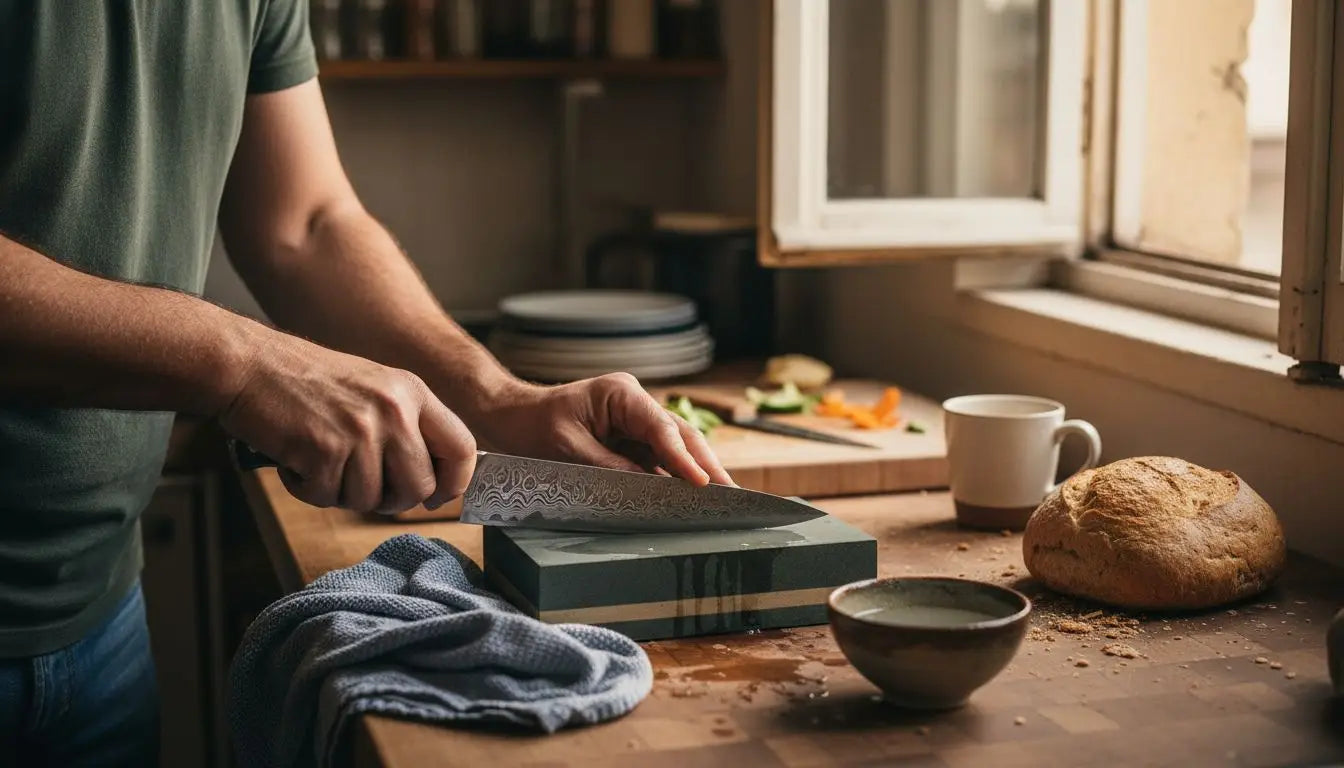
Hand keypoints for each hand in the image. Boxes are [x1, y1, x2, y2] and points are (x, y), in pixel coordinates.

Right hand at [220, 333, 476, 512]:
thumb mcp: (374, 388)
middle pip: (418, 487)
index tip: (436, 497)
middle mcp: (394, 410)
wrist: (249, 364)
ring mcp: (360, 430)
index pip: (462, 448)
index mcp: (413, 393)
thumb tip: (433, 481)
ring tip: (319, 460)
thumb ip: (407, 425)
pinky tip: (297, 461)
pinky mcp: (324, 450)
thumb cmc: (306, 381)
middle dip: (390, 499)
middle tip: (360, 484)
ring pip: (370, 500)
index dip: (453, 483)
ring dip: (340, 492)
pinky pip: (327, 498)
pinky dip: (308, 489)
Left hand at [467, 373, 733, 486]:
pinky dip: (676, 480)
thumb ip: (610, 469)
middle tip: (732, 496)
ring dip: (697, 474)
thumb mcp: (567, 449)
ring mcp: (637, 423)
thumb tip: (649, 490)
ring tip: (724, 502)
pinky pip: (660, 461)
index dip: (685, 458)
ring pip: (677, 449)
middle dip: (706, 466)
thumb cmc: (531, 427)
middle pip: (682, 435)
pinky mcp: (632, 442)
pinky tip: (693, 501)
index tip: (703, 483)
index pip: (663, 429)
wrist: (509, 418)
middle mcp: (636, 405)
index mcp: (622, 394)